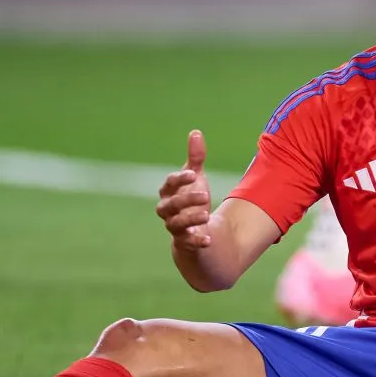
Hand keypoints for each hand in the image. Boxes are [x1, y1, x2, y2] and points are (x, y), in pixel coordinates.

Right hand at [156, 130, 212, 250]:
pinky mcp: (184, 243)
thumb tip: (196, 132)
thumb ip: (195, 158)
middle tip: (205, 195)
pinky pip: (187, 244)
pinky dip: (196, 242)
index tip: (193, 174)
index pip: (169, 184)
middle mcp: (168, 211)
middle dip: (186, 199)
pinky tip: (208, 240)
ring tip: (206, 214)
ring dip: (190, 219)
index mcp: (169, 193)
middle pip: (170, 205)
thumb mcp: (196, 178)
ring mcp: (175, 227)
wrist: (195, 230)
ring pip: (176, 224)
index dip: (179, 179)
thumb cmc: (193, 200)